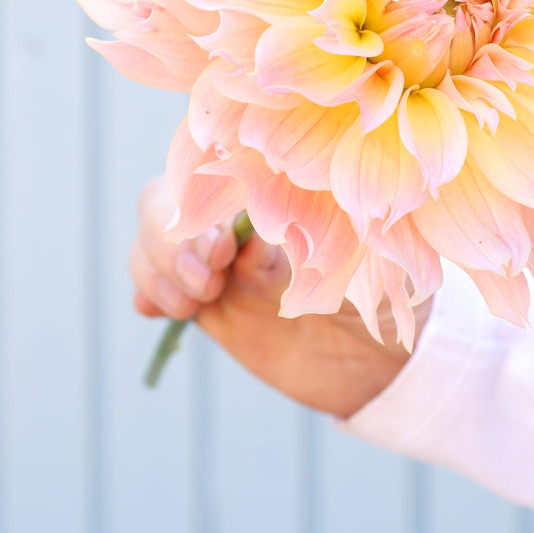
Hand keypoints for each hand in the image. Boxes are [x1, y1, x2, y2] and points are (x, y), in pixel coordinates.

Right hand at [130, 175, 429, 417]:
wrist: (386, 362)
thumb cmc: (383, 293)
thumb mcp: (356, 256)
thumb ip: (312, 237)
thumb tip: (256, 236)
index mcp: (272, 192)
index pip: (205, 170)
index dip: (194, 203)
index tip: (226, 249)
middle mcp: (236, 221)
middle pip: (161, 204)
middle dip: (170, 243)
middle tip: (210, 281)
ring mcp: (218, 263)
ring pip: (151, 246)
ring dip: (156, 270)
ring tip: (197, 302)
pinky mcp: (210, 305)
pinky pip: (154, 289)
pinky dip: (147, 293)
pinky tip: (159, 311)